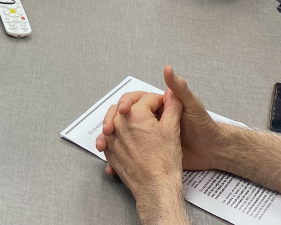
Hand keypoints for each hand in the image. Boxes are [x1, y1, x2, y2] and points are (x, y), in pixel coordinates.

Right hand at [97, 68, 225, 172]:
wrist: (212, 151)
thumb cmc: (204, 126)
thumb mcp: (191, 105)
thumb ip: (179, 88)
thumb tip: (168, 69)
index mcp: (158, 106)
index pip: (135, 100)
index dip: (126, 103)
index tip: (123, 110)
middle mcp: (150, 119)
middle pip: (123, 118)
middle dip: (111, 122)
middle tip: (108, 130)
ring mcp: (148, 136)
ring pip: (122, 135)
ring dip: (109, 140)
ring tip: (103, 146)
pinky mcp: (149, 150)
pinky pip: (128, 152)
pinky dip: (117, 157)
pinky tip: (112, 164)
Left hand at [100, 87, 185, 216]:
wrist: (156, 187)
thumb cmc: (164, 162)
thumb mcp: (172, 129)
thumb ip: (172, 106)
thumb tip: (172, 94)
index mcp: (136, 114)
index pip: (148, 98)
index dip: (160, 100)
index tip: (166, 105)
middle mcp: (119, 122)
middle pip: (126, 103)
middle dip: (139, 102)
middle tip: (150, 106)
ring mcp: (111, 136)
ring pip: (114, 116)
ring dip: (123, 113)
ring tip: (132, 114)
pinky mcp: (108, 149)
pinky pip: (108, 134)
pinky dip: (115, 130)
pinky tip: (124, 132)